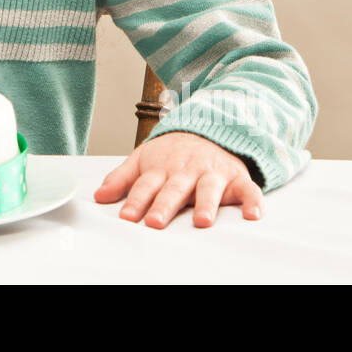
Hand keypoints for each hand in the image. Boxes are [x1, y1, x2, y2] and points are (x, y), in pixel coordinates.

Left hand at [93, 131, 263, 228]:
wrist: (209, 129)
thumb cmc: (172, 153)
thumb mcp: (143, 159)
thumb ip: (122, 178)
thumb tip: (99, 197)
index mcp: (161, 168)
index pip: (146, 186)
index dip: (136, 201)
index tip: (127, 217)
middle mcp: (186, 171)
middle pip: (174, 189)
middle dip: (164, 205)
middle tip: (155, 222)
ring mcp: (212, 173)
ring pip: (209, 189)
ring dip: (205, 204)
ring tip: (201, 221)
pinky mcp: (236, 177)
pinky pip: (248, 189)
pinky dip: (253, 201)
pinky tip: (253, 215)